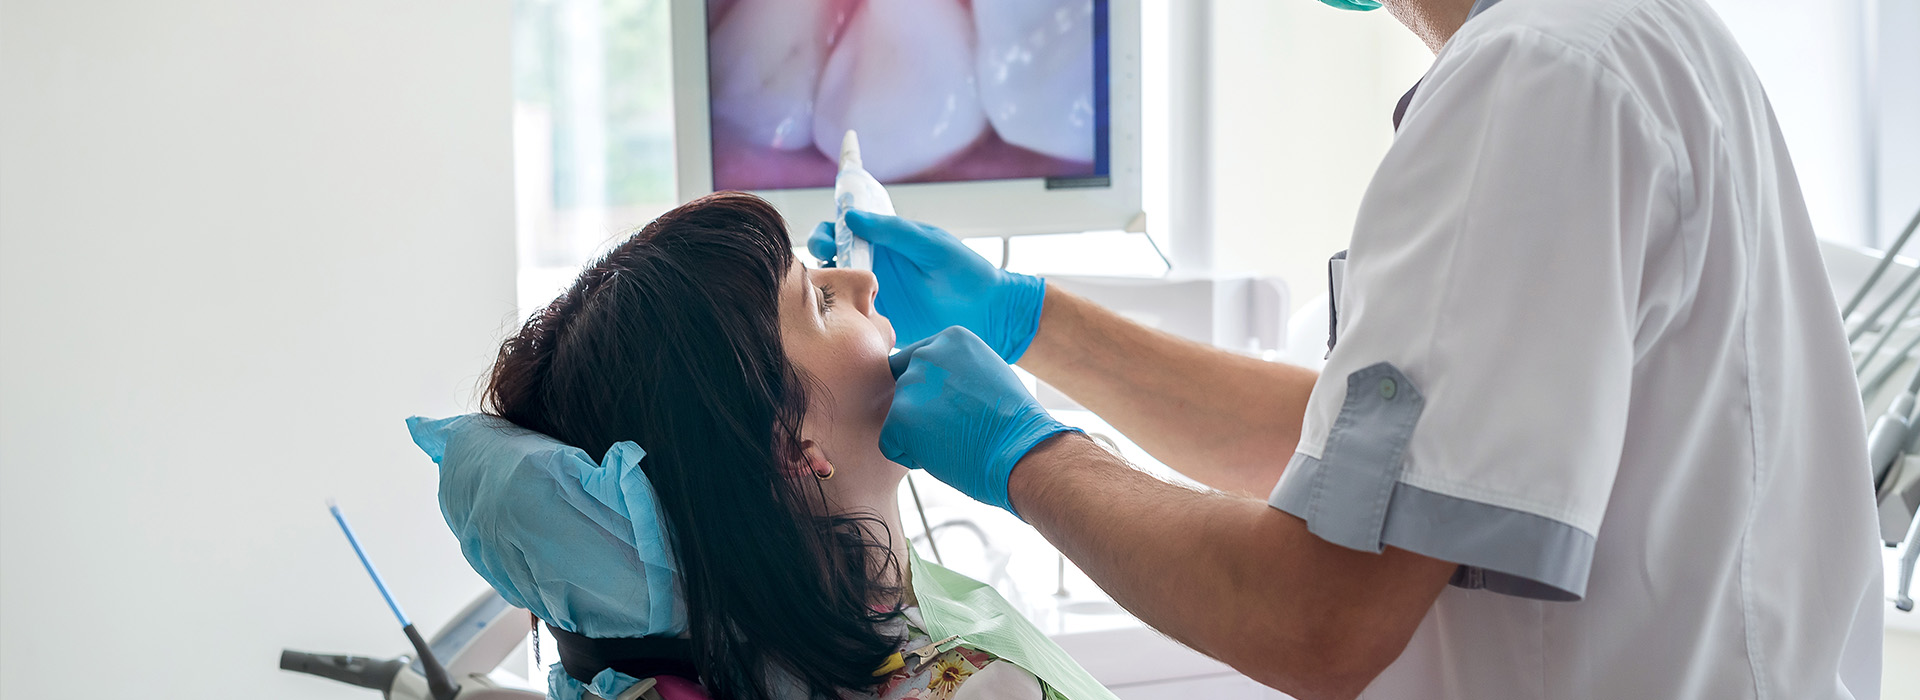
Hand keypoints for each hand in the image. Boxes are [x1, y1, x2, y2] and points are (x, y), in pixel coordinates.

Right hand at [808, 211, 1046, 361]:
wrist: (989, 314)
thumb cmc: (966, 272)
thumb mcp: (930, 245)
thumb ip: (893, 231)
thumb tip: (851, 216)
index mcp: (885, 241)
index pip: (845, 230)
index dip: (829, 230)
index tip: (827, 237)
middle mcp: (874, 266)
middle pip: (832, 258)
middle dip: (821, 256)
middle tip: (826, 260)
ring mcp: (875, 295)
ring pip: (836, 288)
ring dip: (826, 285)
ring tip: (829, 288)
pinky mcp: (879, 322)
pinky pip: (850, 318)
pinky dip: (839, 316)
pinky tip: (841, 316)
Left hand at [881, 327, 1078, 514]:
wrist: (1021, 451)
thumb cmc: (1012, 422)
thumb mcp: (986, 373)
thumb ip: (954, 369)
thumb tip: (932, 381)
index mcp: (950, 338)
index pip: (917, 363)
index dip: (935, 394)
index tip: (962, 408)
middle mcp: (926, 354)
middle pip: (906, 389)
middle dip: (924, 413)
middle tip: (960, 428)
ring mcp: (911, 386)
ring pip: (898, 417)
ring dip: (919, 434)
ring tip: (956, 440)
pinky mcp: (899, 419)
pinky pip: (890, 443)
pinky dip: (910, 457)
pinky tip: (943, 455)